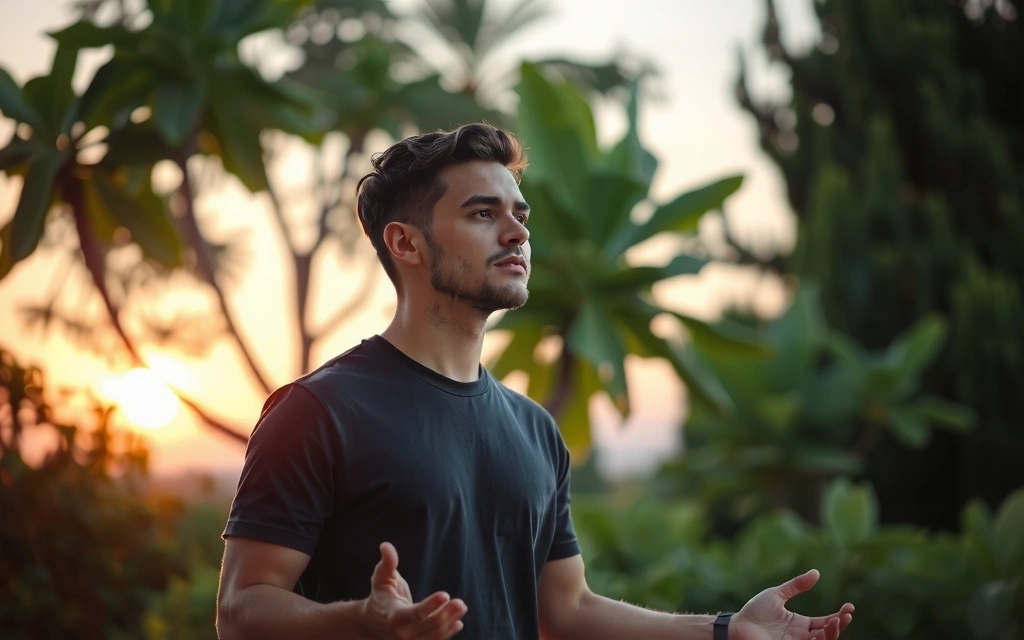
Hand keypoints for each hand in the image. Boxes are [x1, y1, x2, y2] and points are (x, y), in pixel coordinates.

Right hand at [361, 542, 466, 638]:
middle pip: (428, 625)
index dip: (430, 605)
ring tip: (462, 607)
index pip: (415, 613)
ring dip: (450, 622)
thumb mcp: (381, 578)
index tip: (445, 594)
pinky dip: (447, 632)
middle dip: (446, 614)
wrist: (371, 625)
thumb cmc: (380, 596)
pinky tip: (458, 622)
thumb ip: (387, 563)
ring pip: (434, 635)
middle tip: (460, 602)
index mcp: (393, 615)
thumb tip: (386, 545)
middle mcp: (401, 632)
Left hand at [729, 569, 853, 639]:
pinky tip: (821, 633)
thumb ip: (796, 586)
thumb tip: (817, 573)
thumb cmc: (755, 611)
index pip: (826, 622)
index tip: (850, 607)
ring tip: (834, 621)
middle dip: (839, 625)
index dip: (839, 616)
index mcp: (801, 624)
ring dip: (831, 634)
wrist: (737, 625)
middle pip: (828, 634)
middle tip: (846, 615)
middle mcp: (802, 636)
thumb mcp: (777, 595)